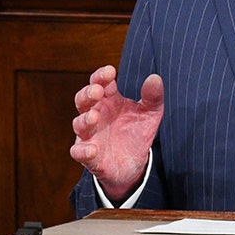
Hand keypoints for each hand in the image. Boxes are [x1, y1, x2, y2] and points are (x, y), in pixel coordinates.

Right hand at [69, 65, 163, 201]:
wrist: (134, 163)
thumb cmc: (136, 132)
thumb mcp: (151, 113)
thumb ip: (153, 97)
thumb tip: (155, 78)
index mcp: (109, 101)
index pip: (100, 84)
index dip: (101, 77)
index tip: (110, 71)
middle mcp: (96, 115)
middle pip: (84, 101)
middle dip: (87, 94)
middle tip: (97, 90)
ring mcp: (90, 135)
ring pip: (80, 124)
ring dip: (85, 120)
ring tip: (94, 117)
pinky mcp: (90, 156)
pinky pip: (79, 152)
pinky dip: (82, 151)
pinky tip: (92, 149)